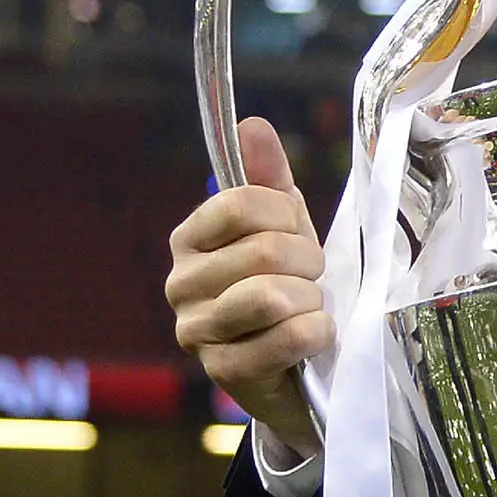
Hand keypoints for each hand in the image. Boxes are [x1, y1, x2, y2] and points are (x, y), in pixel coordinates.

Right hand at [167, 116, 329, 458]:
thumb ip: (268, 178)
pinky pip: (289, 337)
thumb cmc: (289, 287)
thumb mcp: (285, 228)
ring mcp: (196, 331)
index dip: (288, 217)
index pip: (242, 204)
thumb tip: (252, 125)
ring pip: (272, 296)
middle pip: (264, 250)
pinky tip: (311, 339)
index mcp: (189, 239)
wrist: (299, 364)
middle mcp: (180, 283)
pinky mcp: (223, 372)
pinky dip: (317, 334)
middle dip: (308, 263)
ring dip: (311, 300)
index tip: (298, 236)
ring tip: (307, 308)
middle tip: (310, 279)